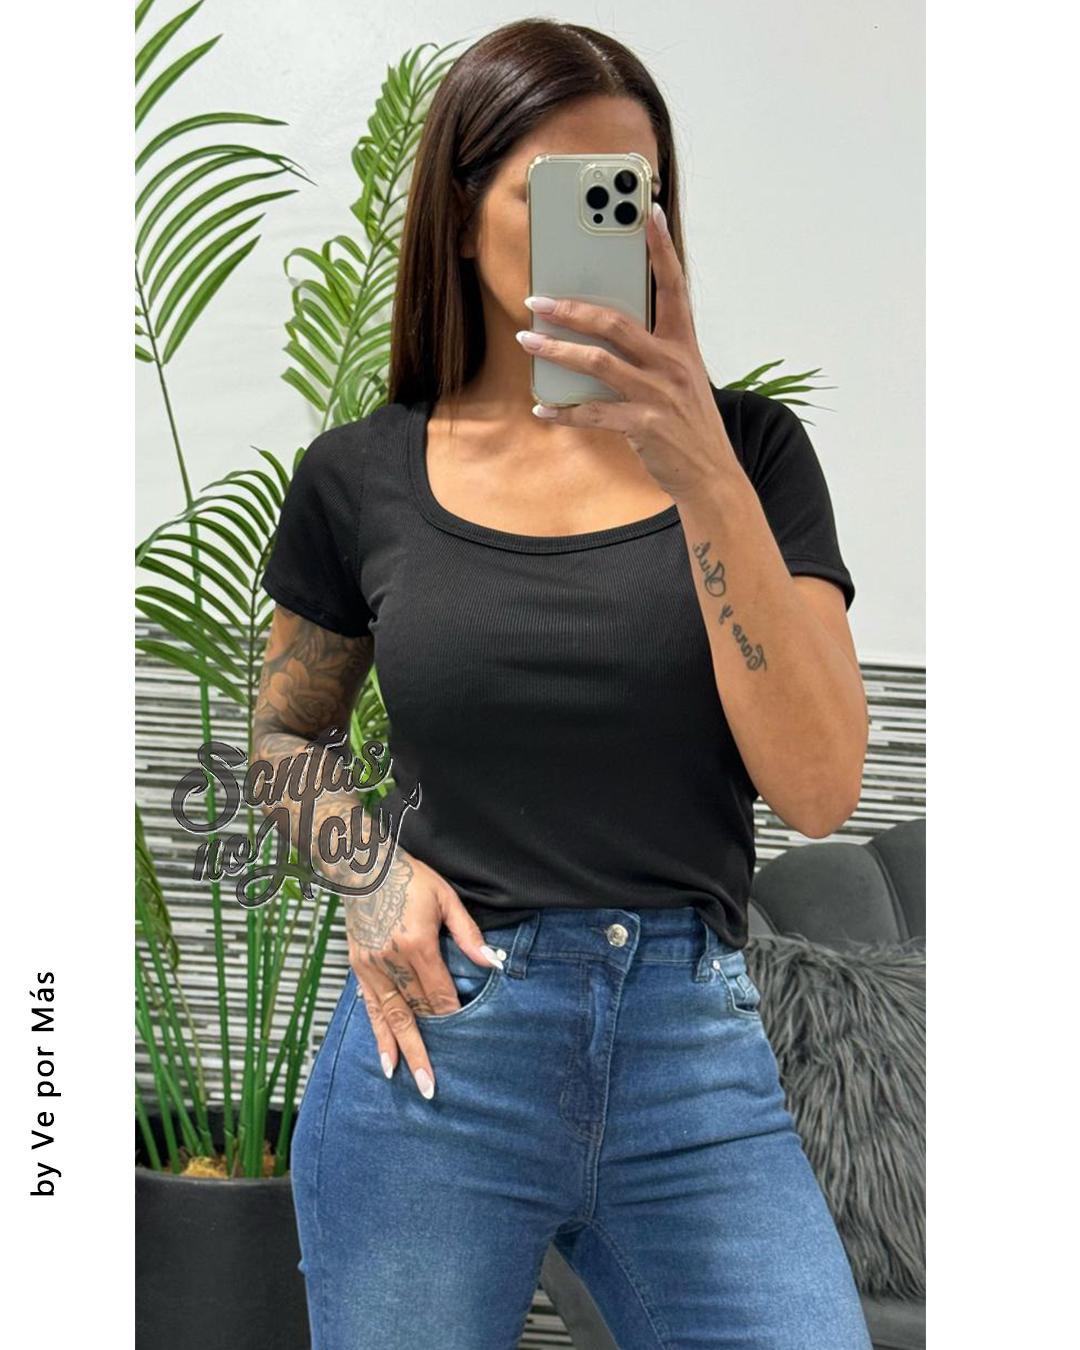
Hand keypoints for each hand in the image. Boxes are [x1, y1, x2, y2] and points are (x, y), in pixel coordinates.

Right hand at [342, 848, 504, 1099]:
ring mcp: (372, 966)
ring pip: (391, 1017)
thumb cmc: (410, 878)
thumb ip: (467, 933)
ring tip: (412, 1081)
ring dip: (402, 1051)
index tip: (463, 1040)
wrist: (364, 868)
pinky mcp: (359, 967)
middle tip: (433, 1085)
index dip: (451, 1016)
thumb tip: (492, 961)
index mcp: (417, 944)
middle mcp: (392, 960)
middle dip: (426, 1050)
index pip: (438, 992)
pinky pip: (371, 1008)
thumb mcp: (446, 898)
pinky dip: (379, 1035)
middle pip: (415, 1011)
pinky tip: (386, 1059)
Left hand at [517, 202, 737, 500]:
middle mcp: (673, 364)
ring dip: (555, 350)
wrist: (712, 477)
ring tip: (526, 340)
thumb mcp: (682, 380)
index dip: (661, 247)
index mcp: (684, 345)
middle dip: (571, 308)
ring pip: (597, 362)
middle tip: (535, 300)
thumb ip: (652, 353)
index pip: (674, 285)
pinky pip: (593, 414)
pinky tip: (542, 409)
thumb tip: (604, 331)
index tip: (647, 210)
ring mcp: (658, 395)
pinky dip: (563, 412)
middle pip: (616, 322)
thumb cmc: (689, 424)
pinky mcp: (644, 426)